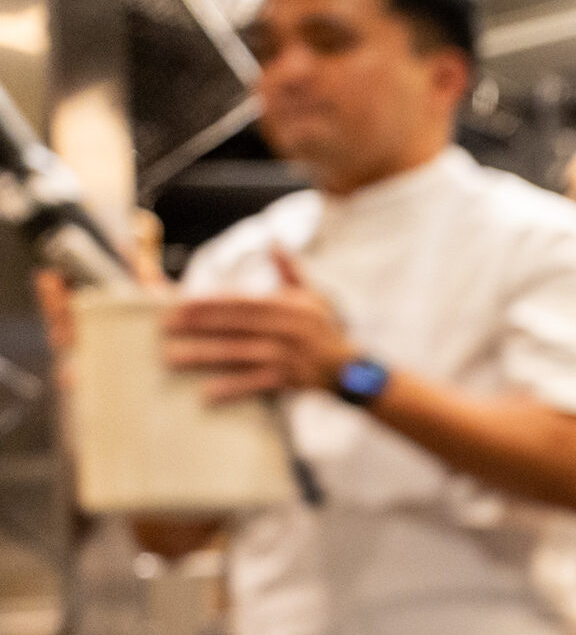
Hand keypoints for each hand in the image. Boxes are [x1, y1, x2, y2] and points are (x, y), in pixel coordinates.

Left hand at [162, 250, 358, 403]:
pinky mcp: (288, 380)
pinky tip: (207, 392)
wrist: (350, 369)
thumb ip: (290, 271)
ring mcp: (287, 355)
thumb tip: (274, 241)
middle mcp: (288, 329)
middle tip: (166, 326)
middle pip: (235, 325)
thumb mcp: (314, 296)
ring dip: (205, 355)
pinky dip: (231, 388)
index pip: (242, 302)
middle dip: (199, 325)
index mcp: (289, 305)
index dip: (211, 302)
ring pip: (239, 354)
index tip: (181, 303)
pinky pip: (254, 383)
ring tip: (173, 357)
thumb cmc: (325, 329)